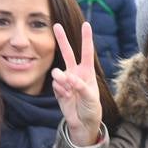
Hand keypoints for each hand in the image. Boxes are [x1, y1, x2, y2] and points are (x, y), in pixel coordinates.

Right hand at [51, 22, 103, 146]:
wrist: (83, 122)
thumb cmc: (91, 108)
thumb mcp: (91, 97)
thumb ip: (81, 86)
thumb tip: (69, 77)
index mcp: (87, 72)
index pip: (86, 52)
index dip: (86, 38)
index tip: (86, 24)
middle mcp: (75, 73)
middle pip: (68, 53)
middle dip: (62, 39)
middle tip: (56, 25)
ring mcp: (66, 80)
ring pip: (58, 72)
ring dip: (62, 79)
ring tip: (68, 88)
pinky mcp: (58, 89)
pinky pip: (55, 85)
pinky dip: (60, 90)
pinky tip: (66, 96)